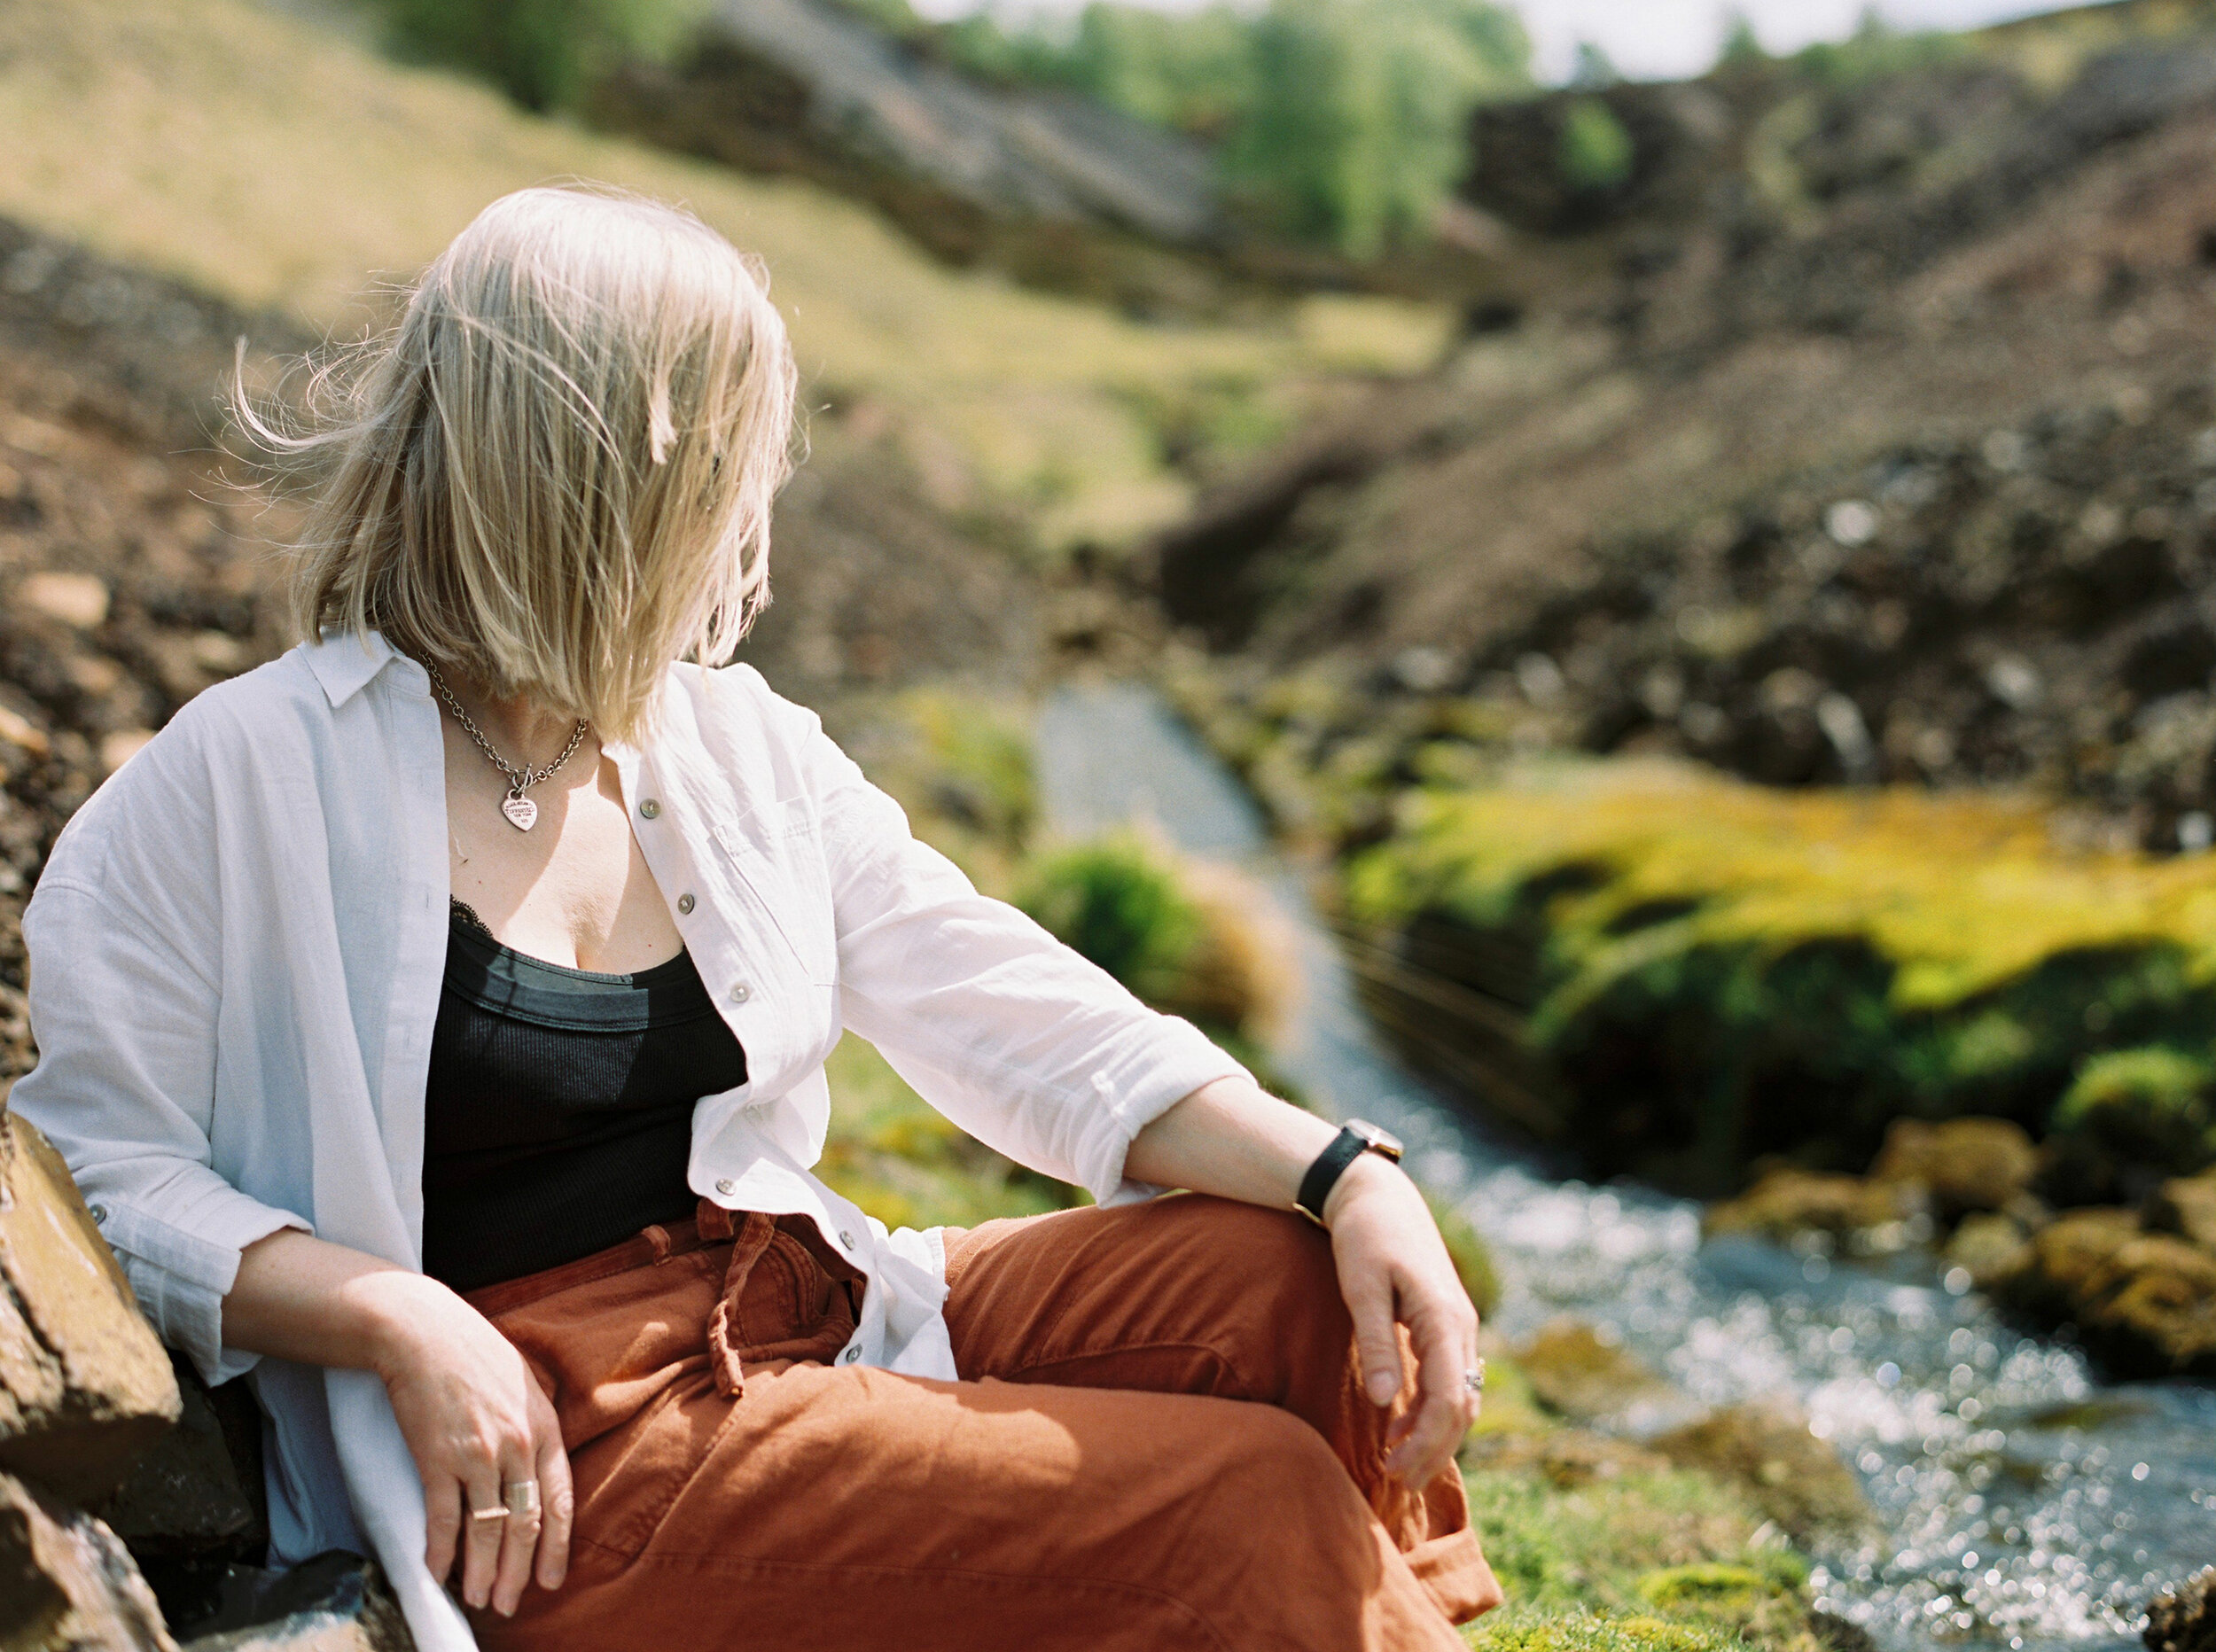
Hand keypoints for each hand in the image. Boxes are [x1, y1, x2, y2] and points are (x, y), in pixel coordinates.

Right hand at [361, 1275, 574, 1614]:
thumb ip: (535, 1426)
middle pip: (524, 1525)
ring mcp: (479, 1454)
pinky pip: (444, 1519)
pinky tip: (436, 1573)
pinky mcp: (437, 1458)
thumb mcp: (524, 1384)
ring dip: (479, 1572)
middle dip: (516, 1572)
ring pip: (486, 1530)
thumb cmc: (473, 1353)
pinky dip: (441, 1552)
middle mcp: (518, 1446)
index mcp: (546, 1428)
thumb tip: (538, 1467)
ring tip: (475, 1599)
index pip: (559, 1502)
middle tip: (506, 1604)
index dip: (556, 1547)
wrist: (423, 1332)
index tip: (550, 1580)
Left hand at [1323, 1152, 1481, 1487]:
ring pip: (1461, 1397)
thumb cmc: (1365, 1236)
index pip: (1449, 1399)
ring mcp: (1458, 1326)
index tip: (1393, 1470)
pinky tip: (1404, 1430)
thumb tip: (1383, 1401)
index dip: (1426, 1442)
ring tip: (1400, 1468)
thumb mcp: (1361, 1286)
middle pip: (1462, 1407)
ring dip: (1436, 1437)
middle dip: (1434, 1451)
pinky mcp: (1446, 1325)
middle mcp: (1461, 1327)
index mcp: (1444, 1319)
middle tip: (1396, 1483)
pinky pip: (1451, 1380)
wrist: (1377, 1195)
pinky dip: (1434, 1412)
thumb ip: (1374, 1342)